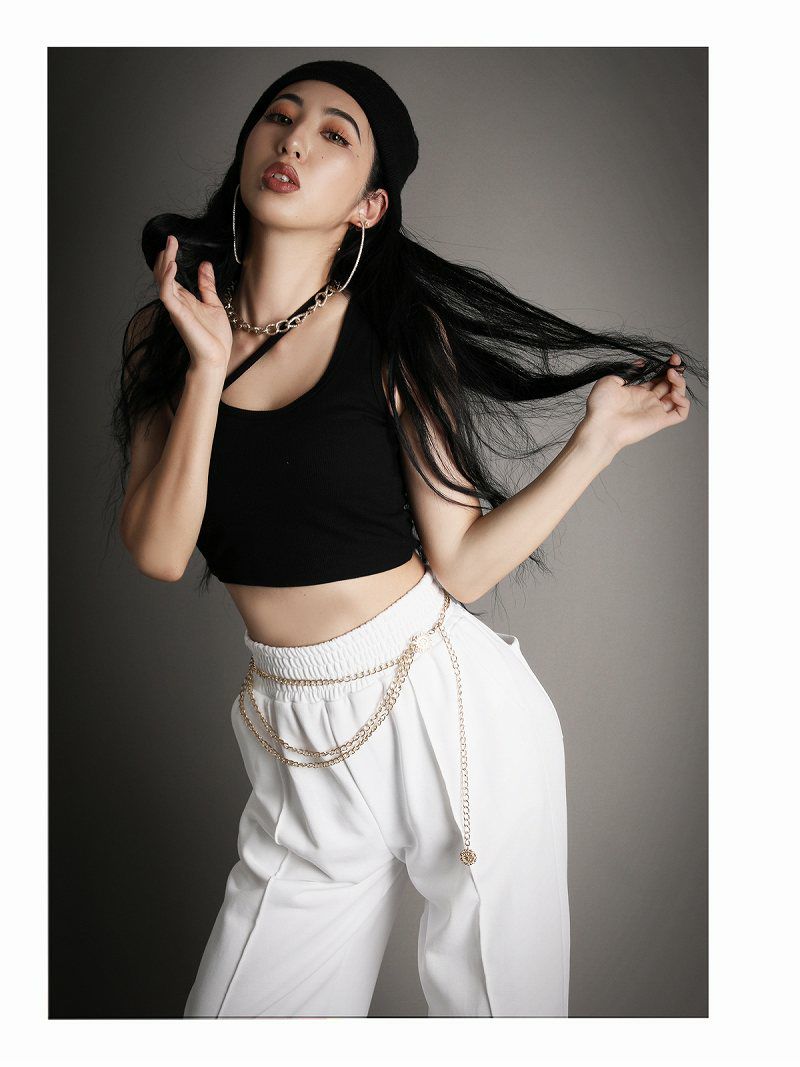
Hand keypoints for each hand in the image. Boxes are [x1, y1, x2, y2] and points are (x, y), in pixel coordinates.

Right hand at [153, 235, 232, 374]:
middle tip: (170, 238)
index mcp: (184, 299)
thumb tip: (204, 264)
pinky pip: (167, 294)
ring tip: (169, 247)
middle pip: (164, 275)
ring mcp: (176, 308)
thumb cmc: (214, 337)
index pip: (171, 275)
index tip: (174, 241)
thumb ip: (207, 285)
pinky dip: (167, 280)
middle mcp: (177, 302)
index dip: (170, 258)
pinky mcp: (178, 315)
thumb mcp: (214, 304)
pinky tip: (172, 266)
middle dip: (166, 256)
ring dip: (165, 263)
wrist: (216, 358)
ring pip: (162, 282)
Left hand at [583, 353, 690, 452]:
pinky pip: (680, 414)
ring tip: (672, 374)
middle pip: (669, 384)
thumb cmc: (600, 406)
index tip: (668, 358)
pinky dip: (683, 403)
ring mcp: (654, 410)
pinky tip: (674, 394)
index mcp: (636, 391)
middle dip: (675, 371)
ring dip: (680, 383)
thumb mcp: (610, 380)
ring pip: (677, 396)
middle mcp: (647, 400)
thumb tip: (641, 363)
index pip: (657, 377)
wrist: (599, 426)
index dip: (664, 367)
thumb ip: (628, 370)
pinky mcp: (659, 421)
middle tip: (674, 361)